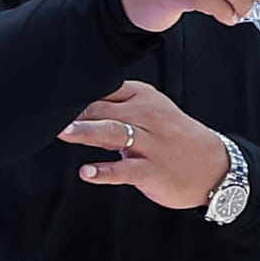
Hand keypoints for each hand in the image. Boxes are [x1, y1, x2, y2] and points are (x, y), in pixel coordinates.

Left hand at [58, 80, 229, 209]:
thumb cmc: (175, 138)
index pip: (105, 88)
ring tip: (62, 131)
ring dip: (86, 131)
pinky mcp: (152, 170)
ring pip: (113, 132)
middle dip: (75, 109)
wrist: (214, 166)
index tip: (50, 90)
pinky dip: (105, 171)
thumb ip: (118, 104)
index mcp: (143, 97)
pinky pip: (125, 170)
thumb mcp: (152, 111)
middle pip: (104, 108)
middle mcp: (146, 116)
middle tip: (45, 109)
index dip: (77, 90)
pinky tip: (87, 172)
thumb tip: (78, 100)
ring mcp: (150, 144)